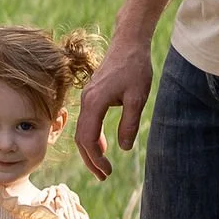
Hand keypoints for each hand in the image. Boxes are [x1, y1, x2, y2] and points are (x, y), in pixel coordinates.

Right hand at [75, 29, 154, 179]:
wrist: (128, 42)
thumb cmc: (135, 67)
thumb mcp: (137, 97)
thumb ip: (129, 123)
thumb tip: (124, 148)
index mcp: (94, 102)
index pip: (89, 139)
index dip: (96, 159)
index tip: (107, 172)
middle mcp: (86, 101)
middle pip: (81, 138)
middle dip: (90, 160)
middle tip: (104, 176)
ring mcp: (87, 97)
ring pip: (82, 130)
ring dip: (90, 150)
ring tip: (103, 166)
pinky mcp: (92, 94)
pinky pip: (87, 121)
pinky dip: (92, 137)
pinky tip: (103, 144)